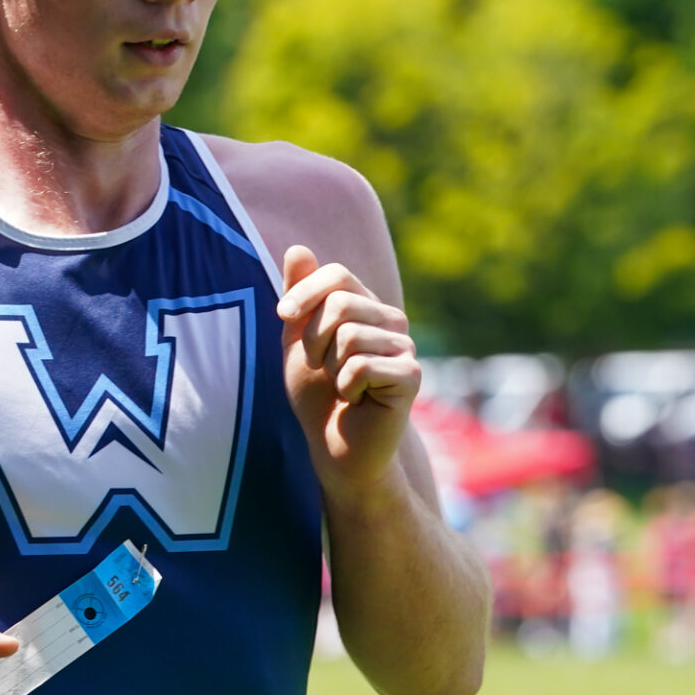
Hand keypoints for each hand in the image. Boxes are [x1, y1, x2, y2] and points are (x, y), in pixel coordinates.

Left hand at [277, 245, 419, 497]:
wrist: (334, 446)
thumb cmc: (317, 394)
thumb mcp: (297, 340)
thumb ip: (299, 296)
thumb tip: (298, 248)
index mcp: (366, 306)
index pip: (337, 274)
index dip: (304, 292)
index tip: (282, 316)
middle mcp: (391, 320)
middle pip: (339, 303)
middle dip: (313, 340)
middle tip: (322, 368)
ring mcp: (405, 347)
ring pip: (349, 335)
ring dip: (330, 368)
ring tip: (342, 386)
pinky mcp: (411, 376)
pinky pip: (361, 365)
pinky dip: (345, 387)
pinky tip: (356, 400)